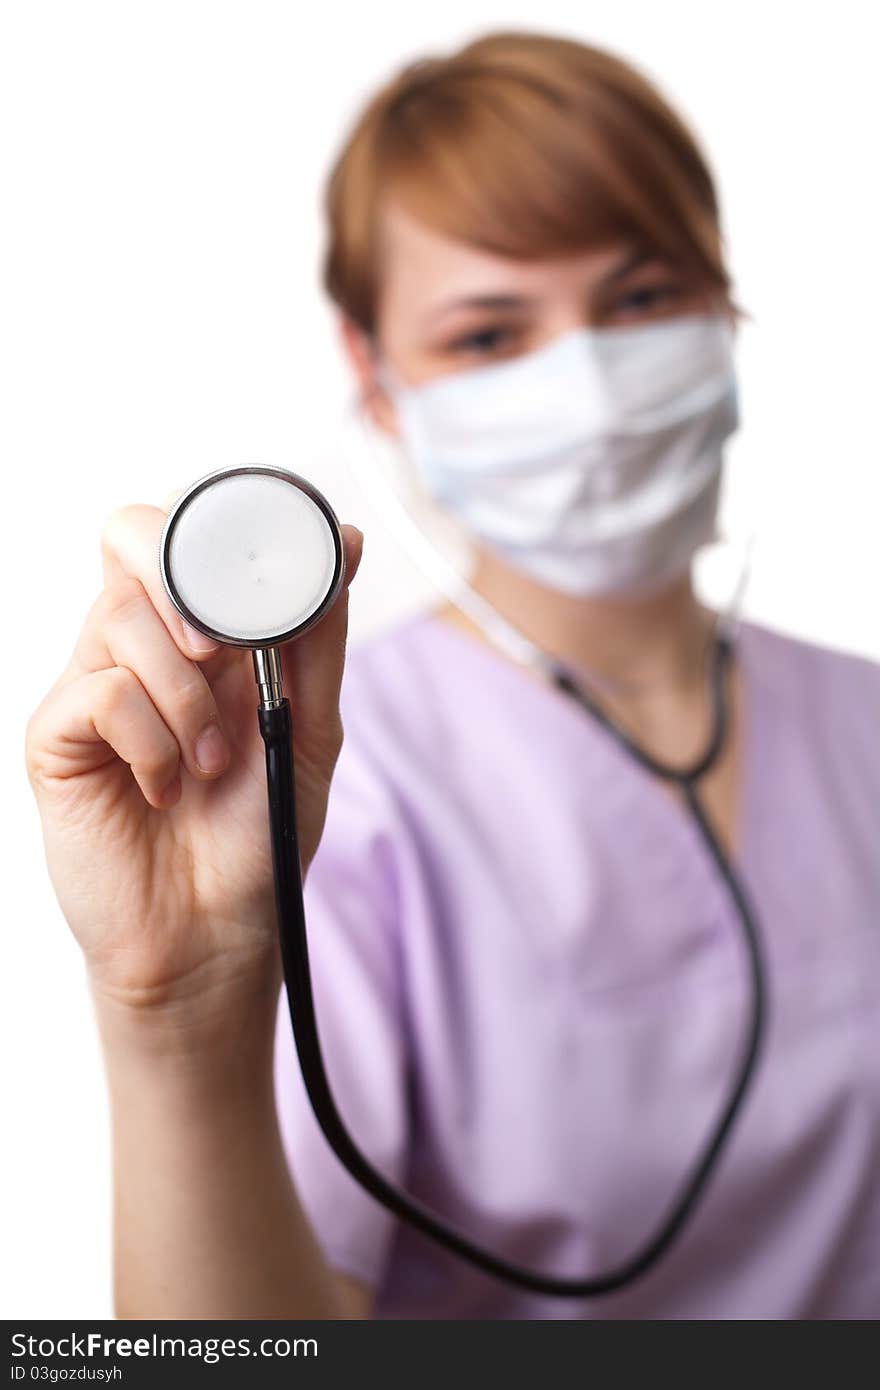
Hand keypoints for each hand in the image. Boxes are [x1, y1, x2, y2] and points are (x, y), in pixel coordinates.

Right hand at [25, 499, 363, 1019]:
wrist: (216, 935)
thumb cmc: (258, 833)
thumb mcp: (311, 727)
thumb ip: (319, 637)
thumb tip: (345, 540)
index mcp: (201, 633)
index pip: (186, 532)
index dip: (220, 532)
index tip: (271, 574)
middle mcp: (141, 646)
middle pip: (132, 536)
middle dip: (189, 587)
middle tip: (222, 654)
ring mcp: (94, 686)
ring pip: (122, 618)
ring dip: (186, 696)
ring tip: (208, 764)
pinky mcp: (57, 737)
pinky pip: (100, 693)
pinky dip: (151, 742)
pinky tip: (163, 789)